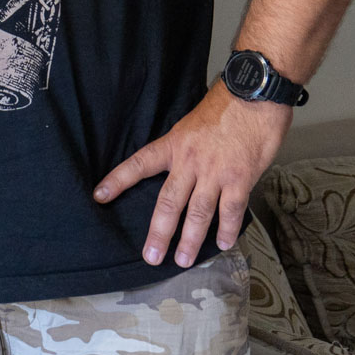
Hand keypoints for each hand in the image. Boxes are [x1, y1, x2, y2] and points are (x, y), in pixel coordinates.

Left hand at [93, 82, 291, 267]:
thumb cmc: (225, 107)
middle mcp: (189, 162)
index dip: (117, 181)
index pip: (139, 164)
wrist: (255, 95)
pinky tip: (222, 243)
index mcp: (173, 145)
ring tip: (183, 260)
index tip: (99, 196)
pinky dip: (226, 230)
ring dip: (190, 240)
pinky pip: (230, 210)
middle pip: (168, 202)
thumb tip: (183, 172)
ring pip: (198, 213)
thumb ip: (184, 150)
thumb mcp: (192, 125)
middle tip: (151, 256)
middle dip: (159, 233)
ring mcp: (215, 172)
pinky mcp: (240, 178)